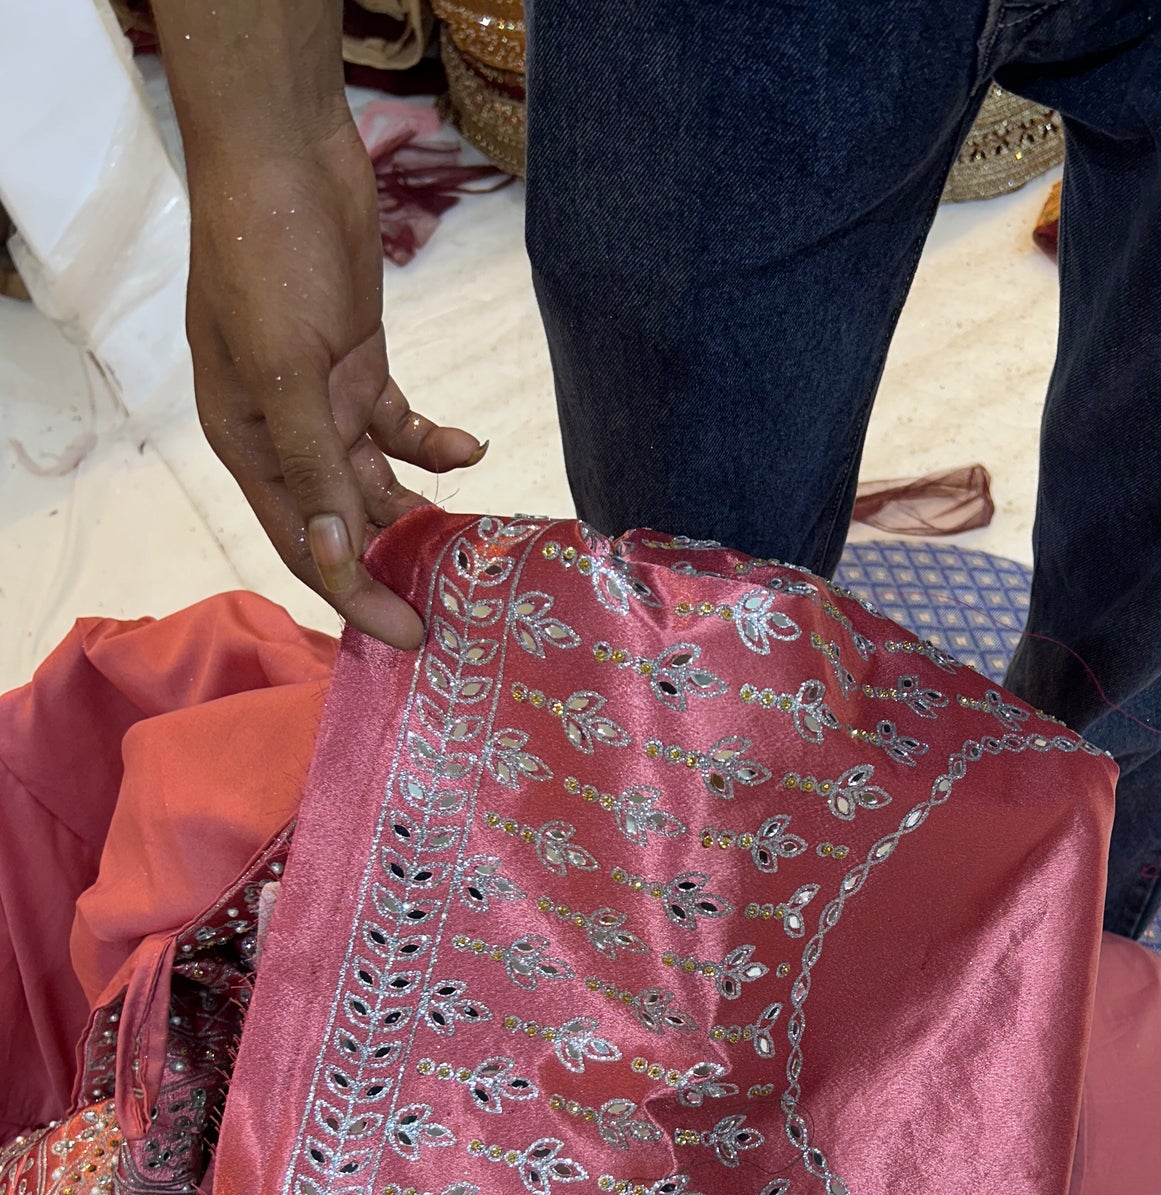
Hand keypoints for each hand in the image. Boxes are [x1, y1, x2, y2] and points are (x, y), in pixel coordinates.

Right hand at [185, 119, 483, 647]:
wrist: (285, 152)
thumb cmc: (267, 255)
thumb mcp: (286, 370)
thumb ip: (312, 467)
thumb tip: (336, 558)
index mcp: (247, 445)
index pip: (305, 545)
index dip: (354, 596)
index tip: (409, 637)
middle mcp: (281, 433)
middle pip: (343, 524)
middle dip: (394, 564)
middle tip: (456, 608)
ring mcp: (322, 399)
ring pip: (376, 480)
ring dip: (420, 510)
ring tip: (475, 544)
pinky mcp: (358, 364)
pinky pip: (401, 425)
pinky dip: (435, 444)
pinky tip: (472, 452)